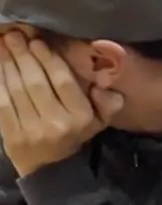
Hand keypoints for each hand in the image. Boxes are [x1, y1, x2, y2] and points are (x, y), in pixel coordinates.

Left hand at [0, 32, 122, 177]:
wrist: (49, 168)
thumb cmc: (74, 135)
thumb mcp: (100, 121)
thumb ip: (108, 102)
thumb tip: (104, 84)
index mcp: (80, 117)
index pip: (63, 82)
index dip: (48, 59)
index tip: (37, 41)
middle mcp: (56, 123)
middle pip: (36, 83)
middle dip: (23, 56)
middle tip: (14, 36)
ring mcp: (31, 130)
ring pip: (17, 91)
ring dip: (8, 65)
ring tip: (3, 45)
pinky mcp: (11, 135)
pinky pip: (2, 103)